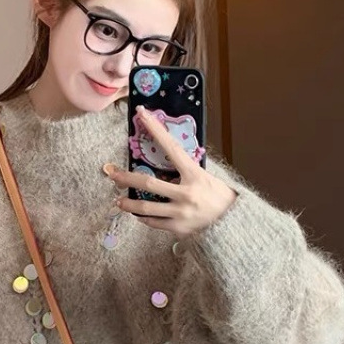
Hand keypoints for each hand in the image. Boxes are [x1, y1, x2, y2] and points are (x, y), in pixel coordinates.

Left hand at [104, 106, 236, 239]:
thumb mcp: (205, 178)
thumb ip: (185, 172)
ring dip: (128, 203)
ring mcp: (180, 213)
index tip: (142, 115)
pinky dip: (144, 218)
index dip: (156, 130)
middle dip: (126, 178)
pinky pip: (153, 222)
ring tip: (118, 200)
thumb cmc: (218, 197)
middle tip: (111, 174)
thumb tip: (165, 161)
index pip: (171, 148)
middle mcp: (185, 194)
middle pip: (148, 183)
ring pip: (145, 207)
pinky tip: (139, 214)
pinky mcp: (177, 228)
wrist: (231, 224)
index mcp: (194, 176)